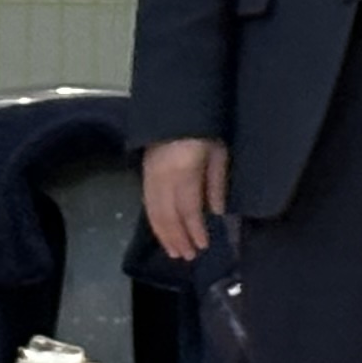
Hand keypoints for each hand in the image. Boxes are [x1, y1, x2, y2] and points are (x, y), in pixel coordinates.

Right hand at [143, 138, 227, 263]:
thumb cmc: (205, 128)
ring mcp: (150, 176)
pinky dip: (154, 221)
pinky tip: (161, 231)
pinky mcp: (143, 174)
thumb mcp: (218, 152)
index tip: (202, 246)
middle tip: (187, 256)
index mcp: (184, 172)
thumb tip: (216, 212)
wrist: (177, 106)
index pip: (188, 210)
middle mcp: (163, 178)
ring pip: (154, 213)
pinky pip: (147, 204)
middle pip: (168, 216)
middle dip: (178, 238)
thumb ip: (216, 183)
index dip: (195, 230)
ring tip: (174, 251)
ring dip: (164, 234)